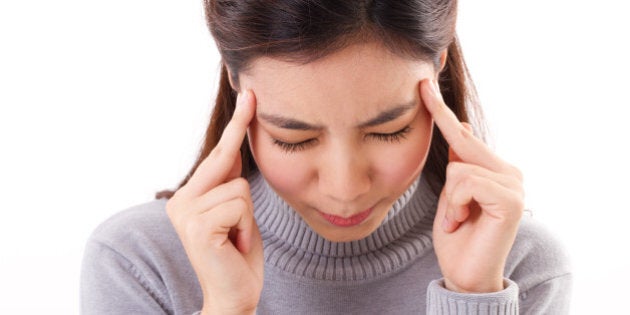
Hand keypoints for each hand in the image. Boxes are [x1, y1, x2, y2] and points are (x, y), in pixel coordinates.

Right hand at [166, 90, 262, 313]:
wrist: (234, 295)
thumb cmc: (238, 253)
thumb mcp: (236, 211)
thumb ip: (229, 182)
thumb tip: (232, 148)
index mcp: (188, 195)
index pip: (218, 154)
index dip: (236, 125)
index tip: (248, 93)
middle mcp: (180, 200)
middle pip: (226, 162)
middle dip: (241, 166)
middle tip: (246, 172)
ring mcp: (185, 212)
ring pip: (240, 187)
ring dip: (248, 217)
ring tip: (237, 239)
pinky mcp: (198, 225)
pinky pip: (240, 205)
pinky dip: (247, 227)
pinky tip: (234, 245)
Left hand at [421, 79, 523, 292]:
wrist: (465, 273)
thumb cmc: (456, 235)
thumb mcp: (450, 194)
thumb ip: (458, 164)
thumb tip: (462, 127)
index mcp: (494, 169)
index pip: (462, 134)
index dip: (440, 110)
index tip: (423, 84)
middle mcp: (508, 172)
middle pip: (461, 144)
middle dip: (445, 161)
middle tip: (450, 190)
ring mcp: (513, 184)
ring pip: (458, 167)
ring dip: (449, 200)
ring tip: (459, 221)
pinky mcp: (510, 199)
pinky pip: (465, 182)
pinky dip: (455, 206)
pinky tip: (462, 223)